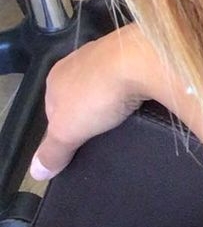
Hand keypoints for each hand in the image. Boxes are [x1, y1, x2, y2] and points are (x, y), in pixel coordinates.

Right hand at [31, 26, 149, 179]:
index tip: (79, 146)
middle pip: (78, 96)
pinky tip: (140, 103)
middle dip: (89, 115)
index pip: (52, 109)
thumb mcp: (68, 130)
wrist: (143, 58)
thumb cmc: (97, 94)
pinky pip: (128, 78)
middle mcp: (77, 61)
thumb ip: (52, 150)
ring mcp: (107, 53)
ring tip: (124, 122)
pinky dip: (132, 91)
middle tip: (104, 136)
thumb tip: (35, 173)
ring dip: (112, 102)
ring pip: (104, 86)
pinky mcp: (135, 52)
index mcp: (56, 77)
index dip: (64, 130)